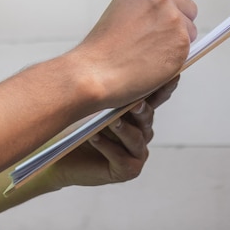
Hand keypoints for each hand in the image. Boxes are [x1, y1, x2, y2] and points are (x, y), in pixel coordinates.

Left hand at [45, 77, 179, 188]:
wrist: (58, 155)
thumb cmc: (74, 125)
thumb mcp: (90, 103)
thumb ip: (105, 88)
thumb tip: (112, 60)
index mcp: (137, 112)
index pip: (153, 97)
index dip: (162, 87)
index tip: (170, 75)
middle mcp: (142, 130)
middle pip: (146, 117)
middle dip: (142, 108)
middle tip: (135, 102)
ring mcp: (136, 151)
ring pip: (136, 138)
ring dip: (123, 129)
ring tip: (112, 122)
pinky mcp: (128, 169)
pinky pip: (121, 157)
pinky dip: (107, 147)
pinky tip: (94, 138)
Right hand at [69, 0, 196, 110]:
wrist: (95, 71)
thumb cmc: (101, 50)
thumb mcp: (117, 14)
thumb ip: (142, 11)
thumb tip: (161, 22)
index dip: (160, 15)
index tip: (149, 26)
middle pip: (186, 10)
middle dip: (175, 26)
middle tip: (154, 42)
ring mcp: (173, 17)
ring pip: (189, 32)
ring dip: (175, 44)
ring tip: (149, 55)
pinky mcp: (182, 40)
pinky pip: (188, 51)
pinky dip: (174, 60)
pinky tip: (153, 64)